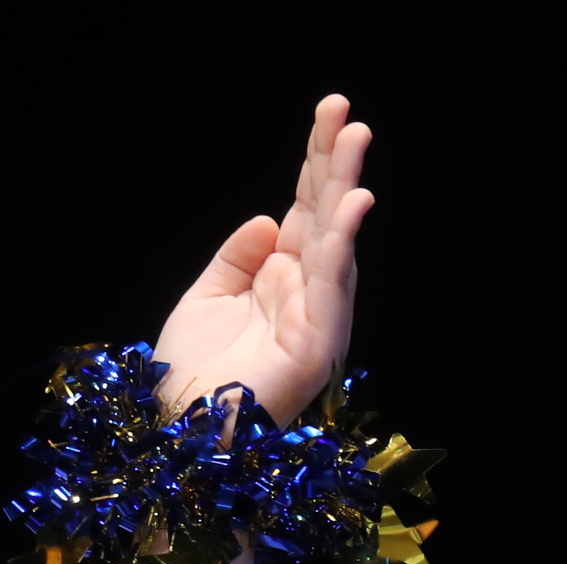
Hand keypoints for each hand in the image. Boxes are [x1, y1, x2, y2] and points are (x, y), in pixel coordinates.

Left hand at [149, 95, 374, 425]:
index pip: (304, 209)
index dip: (315, 163)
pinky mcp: (319, 340)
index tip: (328, 116)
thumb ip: (238, 255)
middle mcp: (307, 290)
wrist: (190, 428)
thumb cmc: (197, 371)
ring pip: (336, 238)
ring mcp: (318, 314)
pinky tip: (353, 205)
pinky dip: (342, 241)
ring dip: (346, 186)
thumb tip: (270, 215)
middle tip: (345, 112)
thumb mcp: (207, 295)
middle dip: (335, 161)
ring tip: (355, 138)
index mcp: (282, 277)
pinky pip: (332, 281)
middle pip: (324, 214)